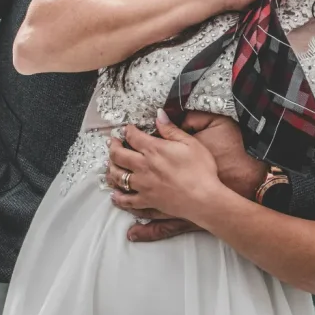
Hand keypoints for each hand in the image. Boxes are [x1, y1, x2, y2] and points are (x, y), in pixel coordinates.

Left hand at [113, 113, 268, 241]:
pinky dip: (118, 198)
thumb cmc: (201, 170)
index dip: (127, 131)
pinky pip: (127, 200)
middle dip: (113, 146)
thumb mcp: (190, 143)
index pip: (133, 136)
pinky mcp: (147, 201)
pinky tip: (115, 195)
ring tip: (110, 164)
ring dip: (111, 168)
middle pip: (119, 155)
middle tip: (112, 142)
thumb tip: (159, 114)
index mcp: (154, 150)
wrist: (204, 198)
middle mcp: (144, 167)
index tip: (127, 129)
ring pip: (118, 176)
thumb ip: (171, 129)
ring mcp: (143, 185)